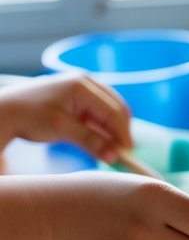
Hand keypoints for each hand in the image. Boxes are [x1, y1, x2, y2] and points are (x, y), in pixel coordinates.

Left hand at [0, 74, 131, 162]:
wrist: (7, 111)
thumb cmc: (30, 115)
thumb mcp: (62, 129)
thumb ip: (90, 141)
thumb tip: (113, 156)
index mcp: (83, 85)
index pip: (114, 111)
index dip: (123, 134)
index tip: (127, 154)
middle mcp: (86, 83)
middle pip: (116, 109)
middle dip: (119, 132)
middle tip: (121, 154)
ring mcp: (82, 89)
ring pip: (108, 112)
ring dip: (111, 131)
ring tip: (110, 150)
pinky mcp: (77, 99)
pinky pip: (97, 114)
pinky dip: (101, 128)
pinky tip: (100, 142)